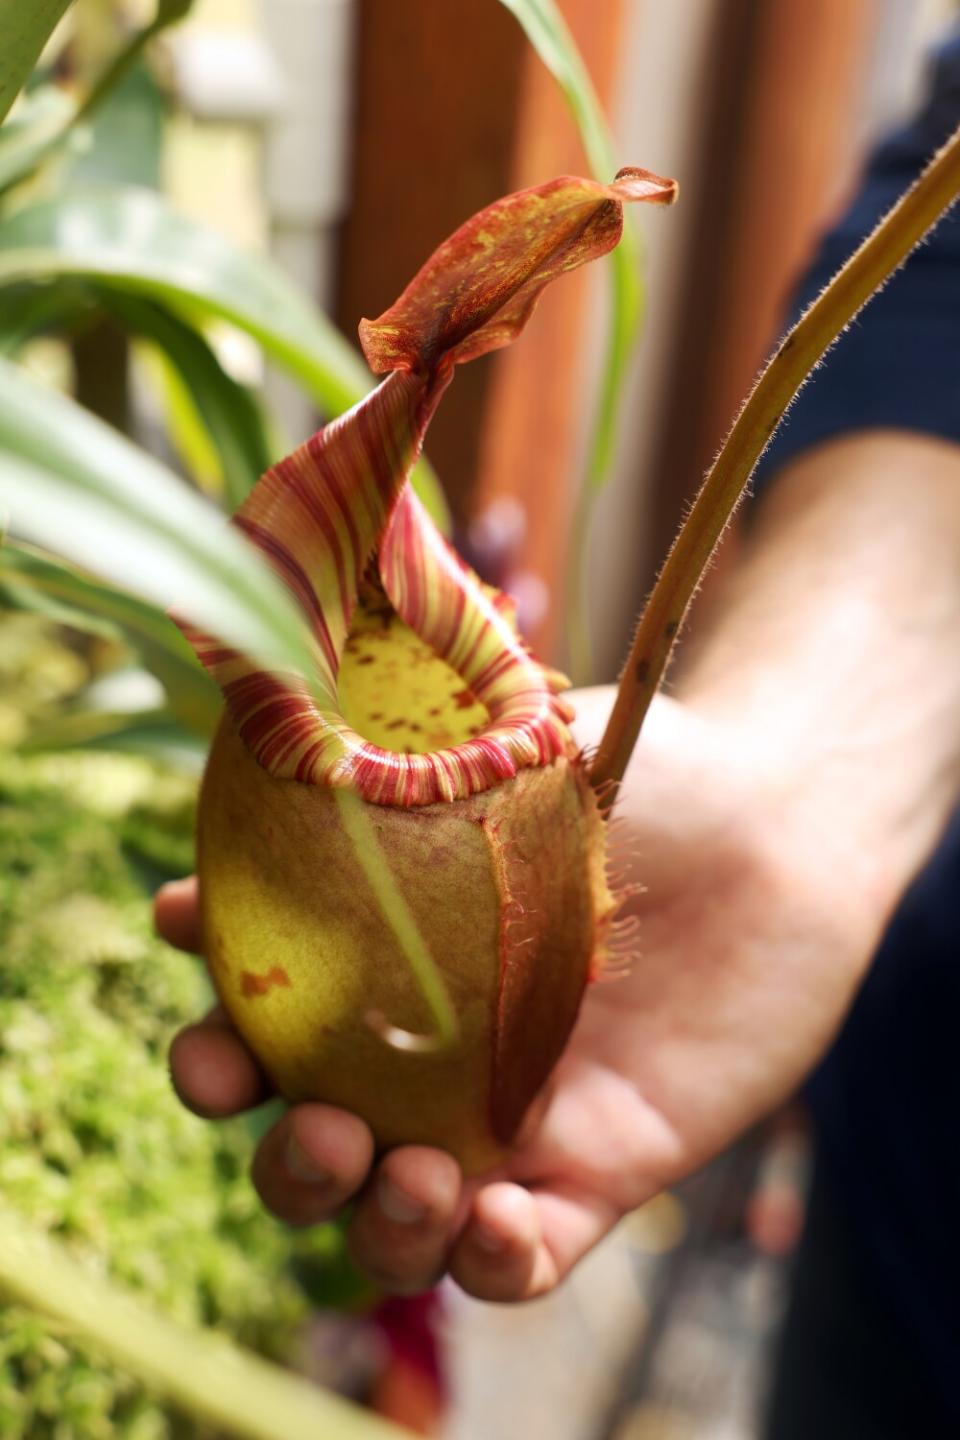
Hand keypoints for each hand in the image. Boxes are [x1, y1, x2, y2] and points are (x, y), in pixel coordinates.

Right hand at [158, 687, 884, 1300]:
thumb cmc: (648, 771)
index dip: (216, 1033)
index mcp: (388, 969)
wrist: (781, 825)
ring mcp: (510, 1121)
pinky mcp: (598, 1173)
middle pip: (314, 1150)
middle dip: (287, 1162)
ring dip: (374, 1225)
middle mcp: (432, 1059)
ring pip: (400, 1224)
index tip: (203, 1005)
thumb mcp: (515, 742)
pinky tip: (495, 1216)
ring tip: (411, 1175)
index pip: (267, 1029)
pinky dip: (488, 1264)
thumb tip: (287, 718)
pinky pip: (523, 1261)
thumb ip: (410, 751)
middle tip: (317, 1124)